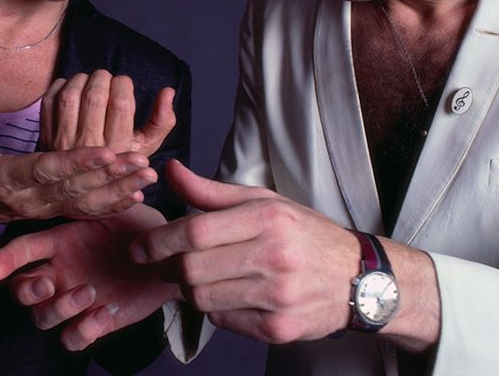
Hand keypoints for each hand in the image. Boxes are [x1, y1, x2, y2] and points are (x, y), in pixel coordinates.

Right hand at [0, 77, 157, 223]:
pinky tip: (138, 193)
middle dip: (108, 174)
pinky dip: (112, 204)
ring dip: (118, 188)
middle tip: (140, 159)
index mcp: (5, 179)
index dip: (76, 162)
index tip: (105, 150)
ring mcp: (44, 209)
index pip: (45, 169)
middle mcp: (29, 199)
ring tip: (148, 172)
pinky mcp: (54, 213)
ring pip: (85, 201)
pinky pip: (86, 211)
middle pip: (74, 188)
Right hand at [0, 203, 177, 350]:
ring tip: (89, 292)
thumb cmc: (142, 228)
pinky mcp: (96, 323)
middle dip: (26, 290)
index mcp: (59, 243)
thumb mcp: (116, 210)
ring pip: (42, 318)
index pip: (22, 251)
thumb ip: (91, 202)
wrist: (173, 257)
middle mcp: (62, 273)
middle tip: (47, 284)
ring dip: (58, 309)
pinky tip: (105, 313)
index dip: (4, 261)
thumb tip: (71, 186)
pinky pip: (73, 338)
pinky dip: (83, 330)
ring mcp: (77, 300)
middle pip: (21, 291)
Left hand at [41, 69, 175, 157]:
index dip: (123, 84)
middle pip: (94, 97)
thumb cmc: (119, 163)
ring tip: (91, 80)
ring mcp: (64, 141)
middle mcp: (89, 146)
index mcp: (117, 148)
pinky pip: (49, 101)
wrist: (82, 188)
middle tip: (107, 78)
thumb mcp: (146, 147)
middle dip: (103, 78)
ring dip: (81, 79)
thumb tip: (168, 91)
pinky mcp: (46, 136)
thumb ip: (161, 121)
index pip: (121, 104)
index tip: (124, 83)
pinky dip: (60, 85)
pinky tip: (72, 86)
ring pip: (70, 96)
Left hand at [129, 160, 359, 343]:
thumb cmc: (304, 235)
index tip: (141, 246)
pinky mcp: (278, 328)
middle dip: (167, 267)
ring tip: (196, 277)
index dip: (159, 240)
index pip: (196, 231)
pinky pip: (223, 321)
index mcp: (268, 218)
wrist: (358, 278)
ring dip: (188, 289)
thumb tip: (171, 171)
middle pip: (193, 268)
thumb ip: (211, 192)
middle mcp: (275, 257)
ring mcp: (278, 296)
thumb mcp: (264, 202)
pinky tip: (227, 294)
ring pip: (202, 298)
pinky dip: (214, 308)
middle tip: (163, 263)